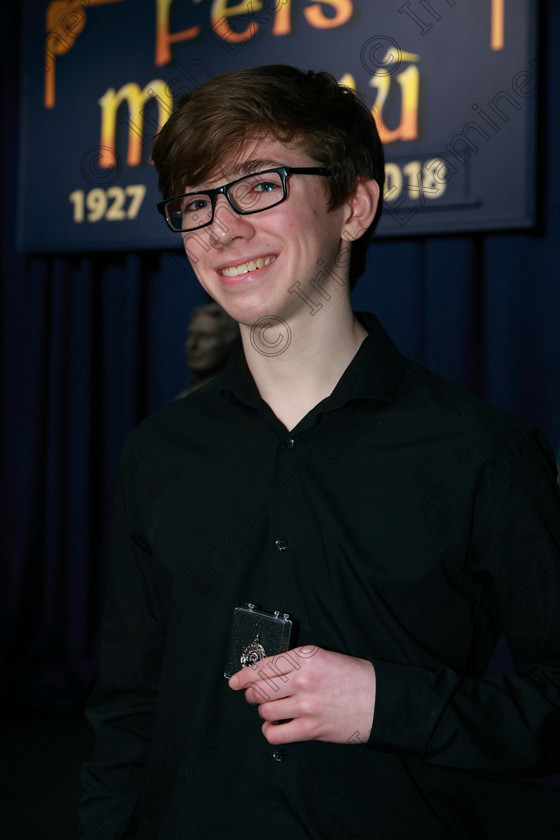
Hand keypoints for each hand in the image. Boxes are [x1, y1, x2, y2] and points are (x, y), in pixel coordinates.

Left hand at [228, 646, 375, 744]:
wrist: (381, 701)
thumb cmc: (357, 678)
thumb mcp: (325, 657)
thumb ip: (298, 662)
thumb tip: (270, 672)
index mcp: (306, 657)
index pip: (264, 666)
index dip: (244, 675)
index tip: (236, 680)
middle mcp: (302, 679)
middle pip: (259, 689)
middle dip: (251, 693)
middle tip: (252, 695)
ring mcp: (305, 705)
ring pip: (264, 710)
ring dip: (264, 711)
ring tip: (272, 710)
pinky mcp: (310, 729)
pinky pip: (275, 733)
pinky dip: (271, 731)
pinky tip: (277, 726)